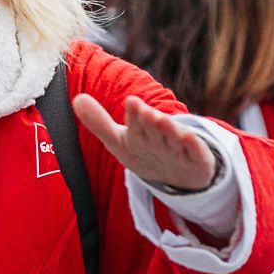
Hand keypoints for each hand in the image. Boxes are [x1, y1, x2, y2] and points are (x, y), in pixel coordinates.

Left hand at [73, 94, 215, 192]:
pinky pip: (195, 152)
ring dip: (168, 129)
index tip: (130, 102)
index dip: (134, 114)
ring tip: (161, 120)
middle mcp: (160, 135)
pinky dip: (193, 145)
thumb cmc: (146, 152)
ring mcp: (179, 146)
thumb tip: (77, 98)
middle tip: (142, 109)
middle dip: (148, 119)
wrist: (180, 175)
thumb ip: (99, 122)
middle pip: (153, 127)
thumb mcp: (120, 141)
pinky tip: (189, 138)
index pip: (136, 122)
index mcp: (141, 131)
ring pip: (173, 136)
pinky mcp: (197, 158)